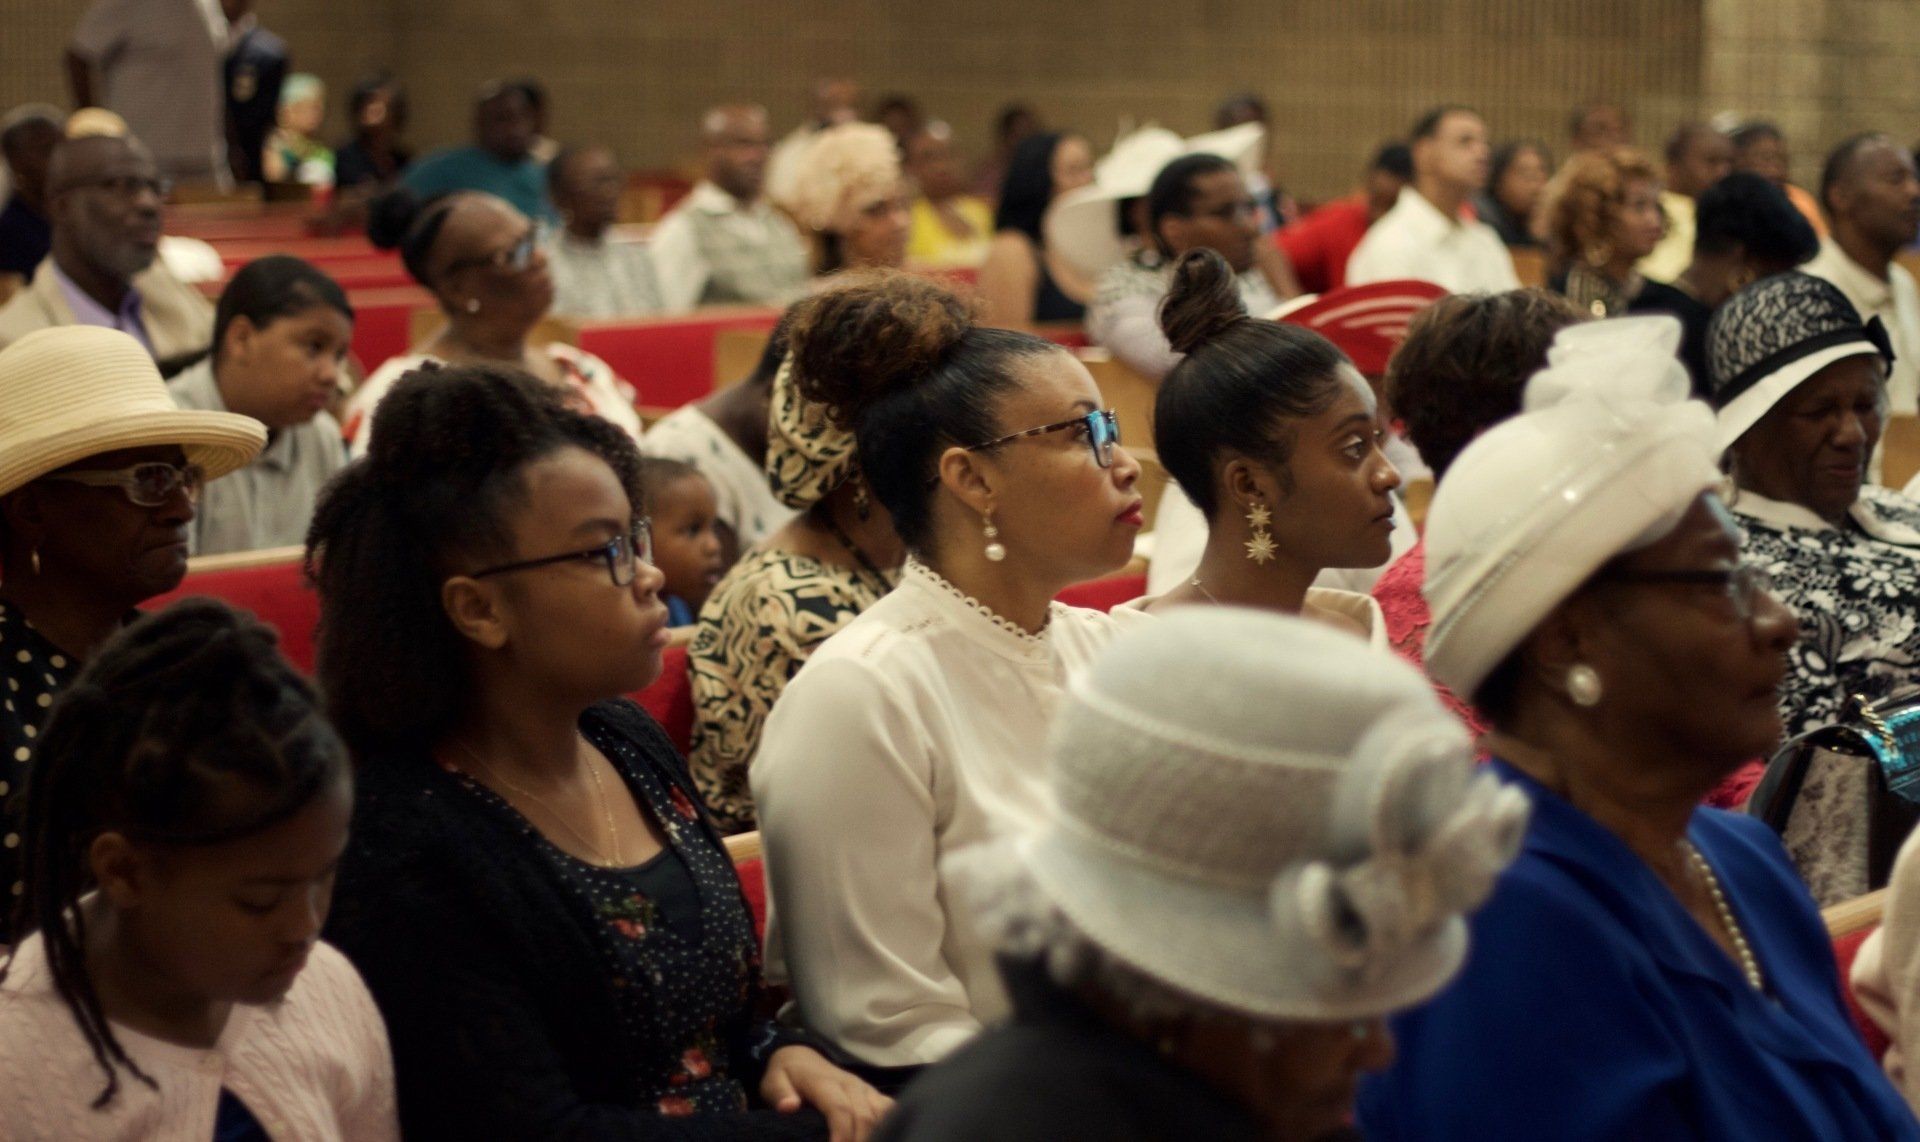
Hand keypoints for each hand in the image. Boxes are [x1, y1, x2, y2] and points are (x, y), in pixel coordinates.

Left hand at [760, 1045, 892, 1141]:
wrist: (802, 1058)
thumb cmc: (787, 1076)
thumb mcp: (773, 1082)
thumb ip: (780, 1094)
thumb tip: (788, 1107)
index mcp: (825, 1082)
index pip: (840, 1109)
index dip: (842, 1133)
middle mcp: (850, 1084)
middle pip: (865, 1117)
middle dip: (861, 1141)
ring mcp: (864, 1088)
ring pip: (882, 1113)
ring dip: (877, 1135)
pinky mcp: (872, 1093)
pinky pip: (890, 1108)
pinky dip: (889, 1125)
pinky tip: (882, 1137)